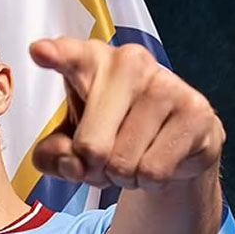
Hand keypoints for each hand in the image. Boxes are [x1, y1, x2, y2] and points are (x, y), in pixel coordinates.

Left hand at [29, 38, 224, 189]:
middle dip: (92, 170)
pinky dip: (148, 181)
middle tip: (103, 160)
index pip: (70, 57)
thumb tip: (72, 163)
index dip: (56, 56)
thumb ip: (52, 157)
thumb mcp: (69, 147)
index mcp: (90, 62)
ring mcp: (165, 84)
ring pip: (123, 164)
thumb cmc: (111, 135)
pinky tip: (156, 161)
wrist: (173, 146)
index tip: (40, 52)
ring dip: (122, 177)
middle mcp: (129, 63)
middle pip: (90, 147)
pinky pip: (152, 171)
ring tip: (133, 157)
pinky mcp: (195, 112)